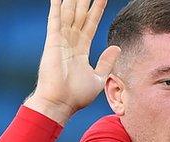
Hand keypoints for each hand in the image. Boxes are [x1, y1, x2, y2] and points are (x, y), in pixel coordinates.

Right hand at [24, 0, 119, 124]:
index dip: (96, 11)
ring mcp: (60, 41)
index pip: (89, 25)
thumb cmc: (77, 96)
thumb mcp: (98, 78)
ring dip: (73, 1)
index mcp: (80, 50)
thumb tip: (117, 48)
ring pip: (68, 15)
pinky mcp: (53, 43)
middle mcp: (70, 43)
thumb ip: (106, 62)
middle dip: (85, 1)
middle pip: (79, 16)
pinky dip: (56, 7)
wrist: (61, 103)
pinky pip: (55, 21)